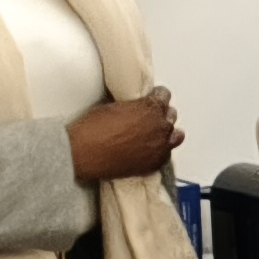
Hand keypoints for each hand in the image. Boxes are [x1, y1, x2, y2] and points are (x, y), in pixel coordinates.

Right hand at [67, 91, 181, 183]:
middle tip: (148, 118)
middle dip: (160, 115)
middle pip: (170, 115)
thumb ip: (132, 106)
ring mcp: (161, 146)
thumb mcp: (113, 106)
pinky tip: (149, 150)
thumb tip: (135, 108)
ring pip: (175, 135)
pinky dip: (160, 150)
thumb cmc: (92, 128)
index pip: (164, 95)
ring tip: (153, 134)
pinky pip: (166, 154)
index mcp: (151, 107)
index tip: (151, 100)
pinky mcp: (156, 163)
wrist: (83, 153)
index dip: (156, 97)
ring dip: (165, 133)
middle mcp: (161, 126)